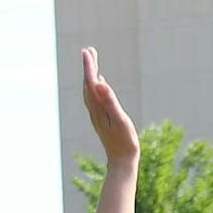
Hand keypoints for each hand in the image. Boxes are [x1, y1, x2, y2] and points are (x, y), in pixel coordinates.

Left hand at [81, 48, 140, 163]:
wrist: (121, 162)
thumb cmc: (125, 142)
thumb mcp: (120, 120)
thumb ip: (110, 101)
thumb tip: (100, 83)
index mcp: (98, 107)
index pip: (91, 82)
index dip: (89, 66)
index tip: (87, 51)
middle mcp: (94, 109)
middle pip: (88, 84)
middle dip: (88, 66)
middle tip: (89, 50)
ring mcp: (96, 114)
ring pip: (89, 90)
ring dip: (90, 75)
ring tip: (93, 62)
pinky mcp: (101, 119)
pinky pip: (94, 98)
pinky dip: (94, 87)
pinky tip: (98, 85)